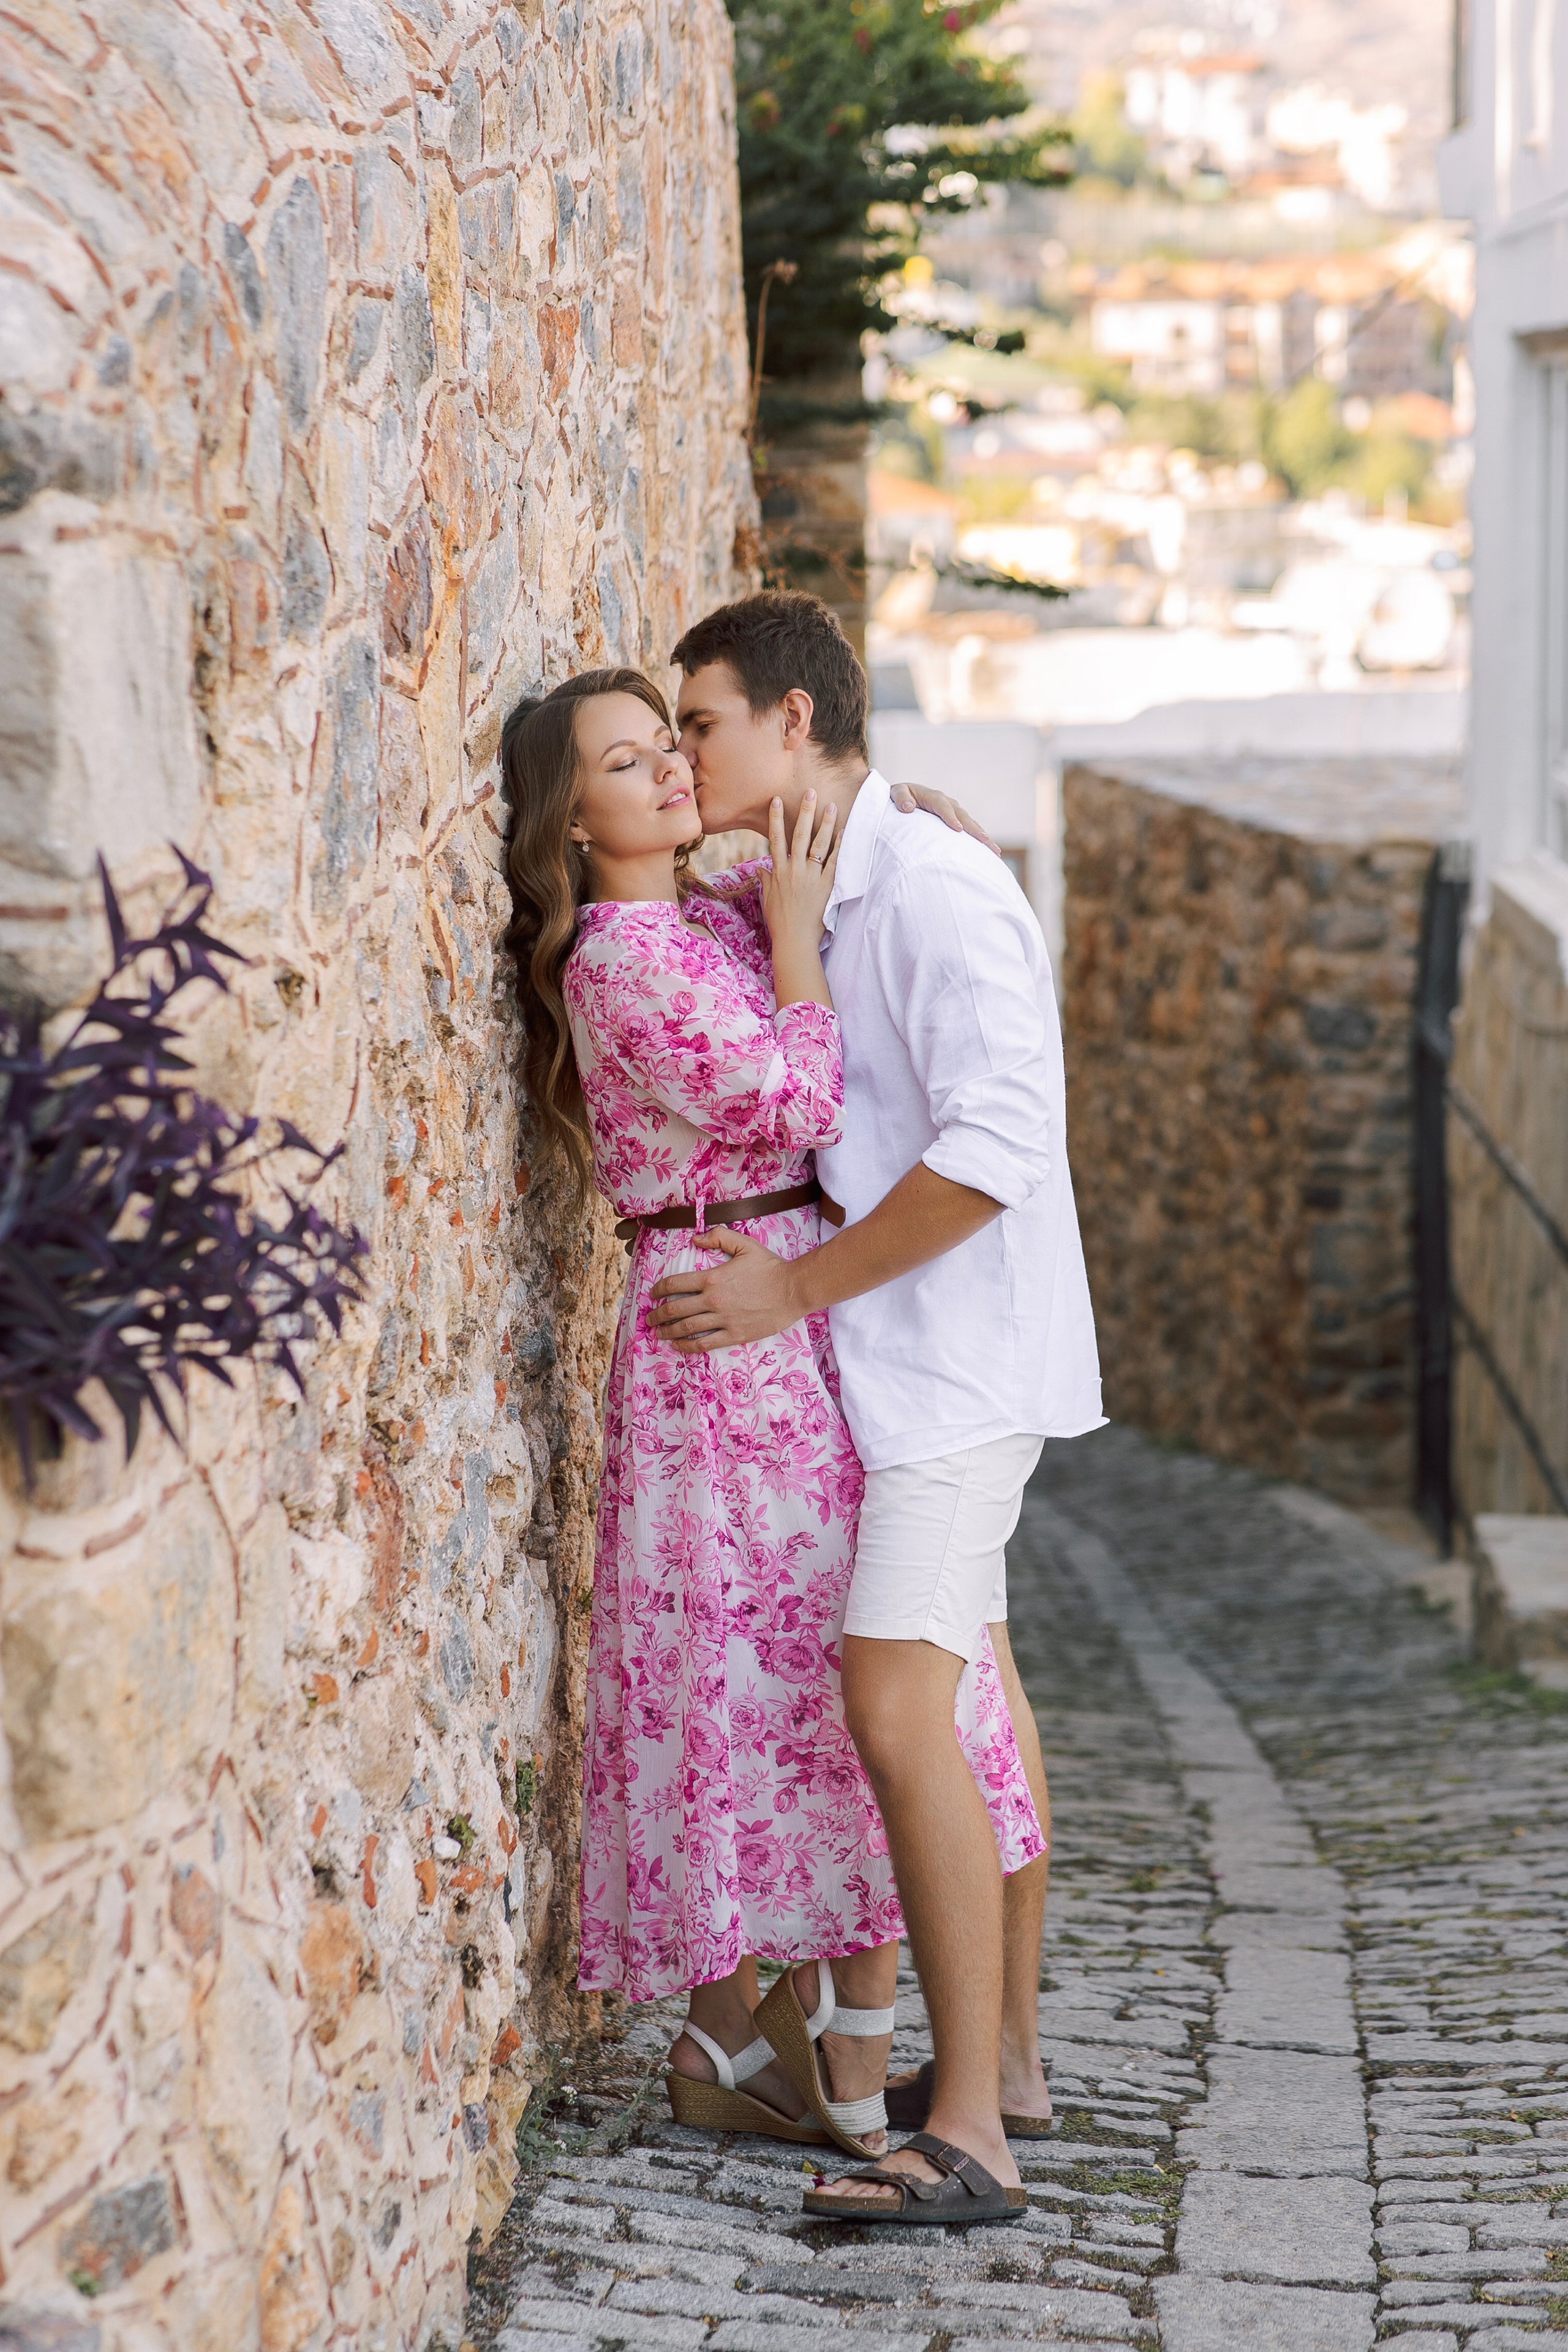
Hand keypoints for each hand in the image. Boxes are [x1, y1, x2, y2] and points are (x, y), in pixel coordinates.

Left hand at [649, 1226, 802, 1351]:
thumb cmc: (770, 1267)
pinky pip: (705, 1343)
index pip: (675, 1284)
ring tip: (658, 1333)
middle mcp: (713, 1300)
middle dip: (657, 1315)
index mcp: (712, 1278)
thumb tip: (694, 1238)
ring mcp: (723, 1319)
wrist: (794, 1289)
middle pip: (675, 1309)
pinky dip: (687, 1346)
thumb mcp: (745, 1244)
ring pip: (686, 1328)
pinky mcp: (735, 1334)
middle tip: (649, 1318)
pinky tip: (678, 1346)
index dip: (658, 1289)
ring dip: (667, 1331)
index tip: (652, 1294)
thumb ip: (718, 1237)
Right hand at [759, 790, 838, 953]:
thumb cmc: (780, 922)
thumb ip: (765, 881)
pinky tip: (845, 832)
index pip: (775, 839)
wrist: (794, 940)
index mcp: (778, 872)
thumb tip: (759, 869)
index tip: (776, 800)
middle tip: (810, 792)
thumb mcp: (767, 900)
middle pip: (798, 835)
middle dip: (804, 812)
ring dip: (825, 823)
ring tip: (831, 806)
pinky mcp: (826, 886)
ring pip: (818, 845)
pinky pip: (834, 862)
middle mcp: (793, 870)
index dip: (775, 818)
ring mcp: (810, 877)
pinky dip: (840, 847)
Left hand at [890, 781, 1000, 854]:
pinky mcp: (956, 820)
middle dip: (975, 829)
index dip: (950, 817)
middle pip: (963, 816)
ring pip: (970, 823)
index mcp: (933, 796)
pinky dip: (979, 840)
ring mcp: (954, 811)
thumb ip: (900, 798)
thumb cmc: (900, 797)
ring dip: (983, 837)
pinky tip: (989, 853)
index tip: (957, 830)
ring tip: (994, 851)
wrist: (905, 797)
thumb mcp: (896, 792)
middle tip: (985, 841)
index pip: (942, 806)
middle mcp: (947, 803)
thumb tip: (907, 807)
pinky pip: (969, 829)